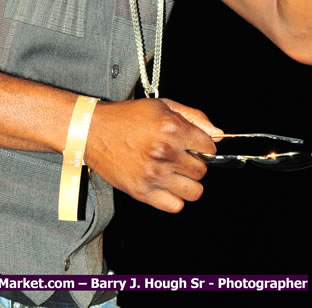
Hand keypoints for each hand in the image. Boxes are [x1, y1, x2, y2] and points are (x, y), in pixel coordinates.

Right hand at [84, 98, 221, 212]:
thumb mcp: (162, 106)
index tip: (194, 146)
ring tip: (174, 172)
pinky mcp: (142, 192)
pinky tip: (165, 184)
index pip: (209, 148)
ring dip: (187, 182)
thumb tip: (218, 133)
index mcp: (172, 129)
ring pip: (194, 191)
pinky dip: (174, 198)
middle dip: (195, 163)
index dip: (203, 146)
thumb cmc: (127, 117)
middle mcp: (165, 152)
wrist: (93, 131)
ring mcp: (154, 174)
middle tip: (180, 157)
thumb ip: (194, 117)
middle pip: (202, 171)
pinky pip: (175, 206)